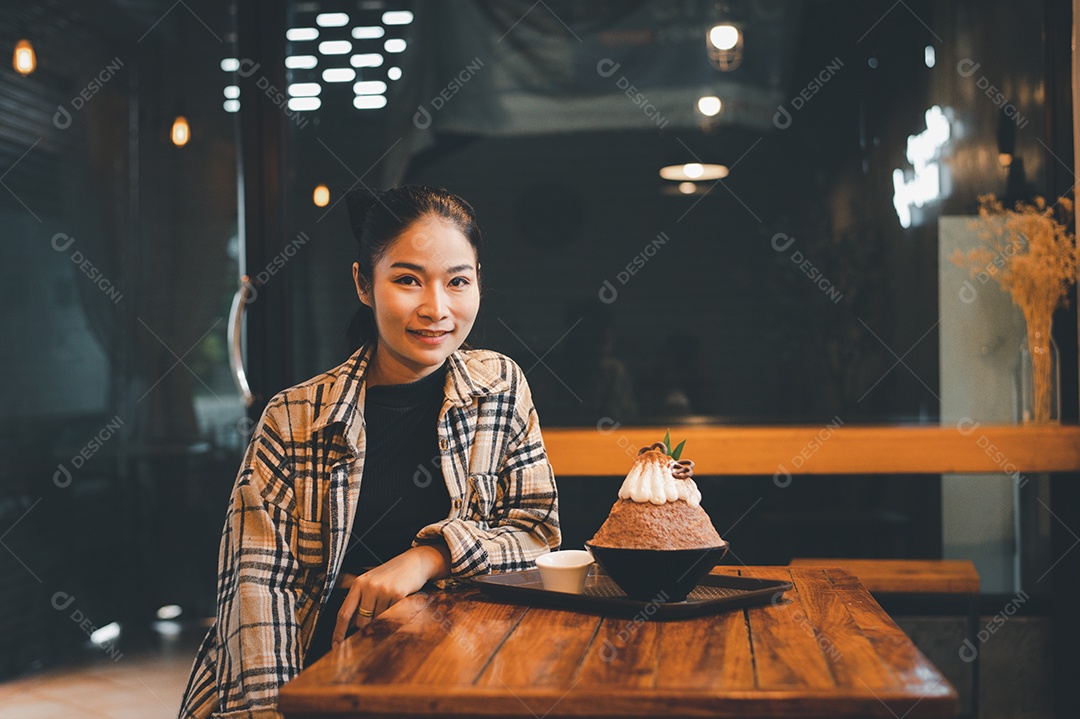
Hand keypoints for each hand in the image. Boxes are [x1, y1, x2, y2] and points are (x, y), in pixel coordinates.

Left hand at [332, 542, 451, 647]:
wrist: (415, 562)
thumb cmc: (392, 575)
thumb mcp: (372, 583)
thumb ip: (361, 601)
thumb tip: (352, 627)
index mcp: (358, 583)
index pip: (344, 612)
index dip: (338, 631)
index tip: (335, 645)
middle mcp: (369, 586)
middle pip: (361, 621)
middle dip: (368, 626)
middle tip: (378, 617)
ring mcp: (383, 590)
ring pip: (378, 620)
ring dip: (384, 617)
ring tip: (391, 602)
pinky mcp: (397, 594)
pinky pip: (392, 615)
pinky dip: (395, 613)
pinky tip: (399, 601)